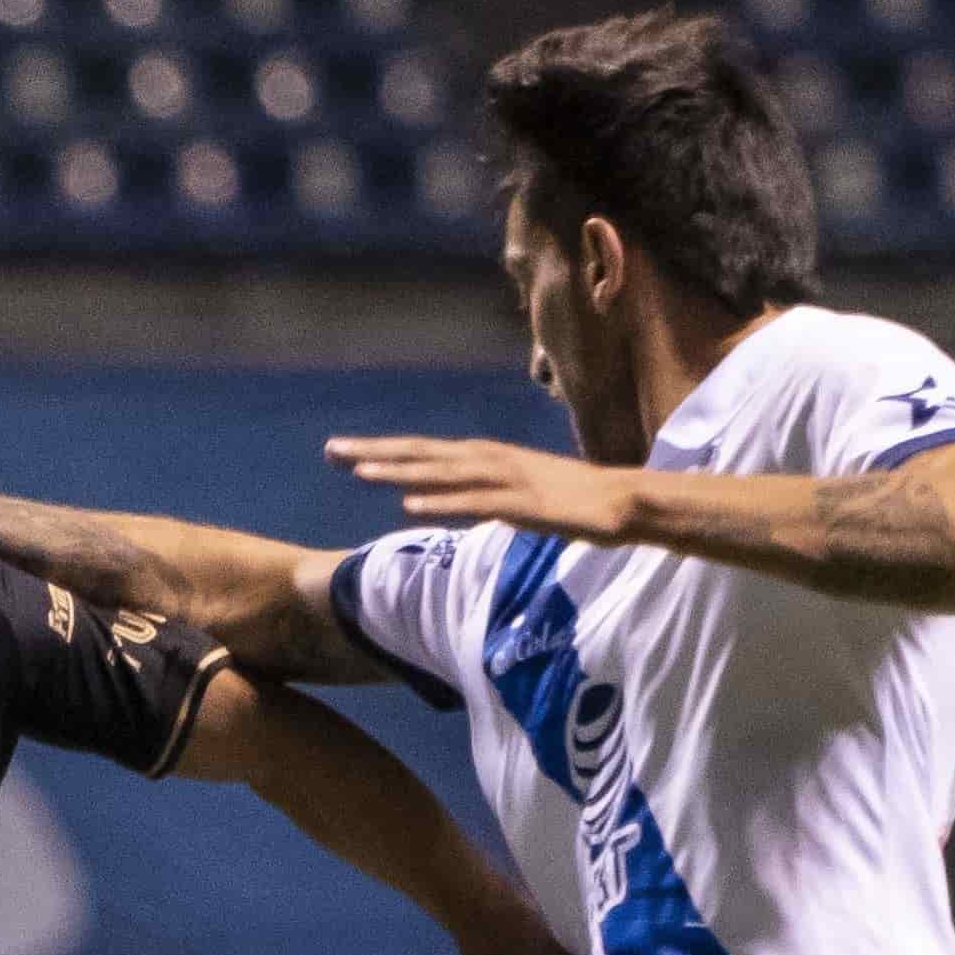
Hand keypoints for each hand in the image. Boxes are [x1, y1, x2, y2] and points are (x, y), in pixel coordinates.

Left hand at [328, 436, 640, 540]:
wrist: (622, 501)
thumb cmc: (574, 501)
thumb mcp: (520, 496)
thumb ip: (488, 495)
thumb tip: (462, 503)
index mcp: (488, 458)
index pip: (426, 452)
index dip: (385, 451)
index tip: (345, 452)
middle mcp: (490, 459)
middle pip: (423, 454)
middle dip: (376, 452)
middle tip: (331, 450)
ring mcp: (505, 478)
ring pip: (441, 472)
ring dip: (400, 470)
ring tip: (358, 471)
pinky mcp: (522, 502)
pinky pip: (473, 501)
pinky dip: (440, 500)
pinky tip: (409, 503)